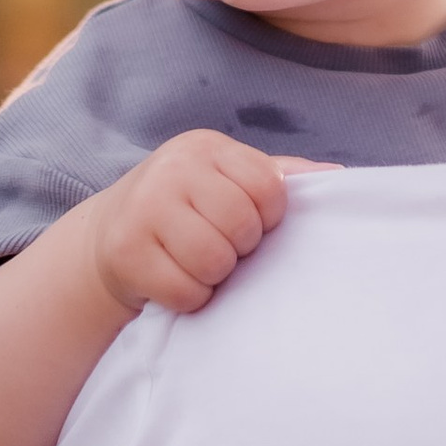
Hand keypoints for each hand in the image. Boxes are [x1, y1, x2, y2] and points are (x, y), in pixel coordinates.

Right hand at [89, 130, 301, 316]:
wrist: (107, 237)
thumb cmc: (185, 210)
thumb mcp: (225, 181)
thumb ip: (277, 178)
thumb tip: (338, 176)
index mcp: (206, 147)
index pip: (267, 186)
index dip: (268, 217)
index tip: (250, 225)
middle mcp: (173, 168)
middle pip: (241, 224)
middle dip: (239, 249)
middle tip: (220, 247)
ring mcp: (145, 206)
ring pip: (214, 260)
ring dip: (214, 276)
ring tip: (198, 264)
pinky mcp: (126, 250)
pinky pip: (185, 290)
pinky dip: (189, 297)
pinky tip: (175, 279)